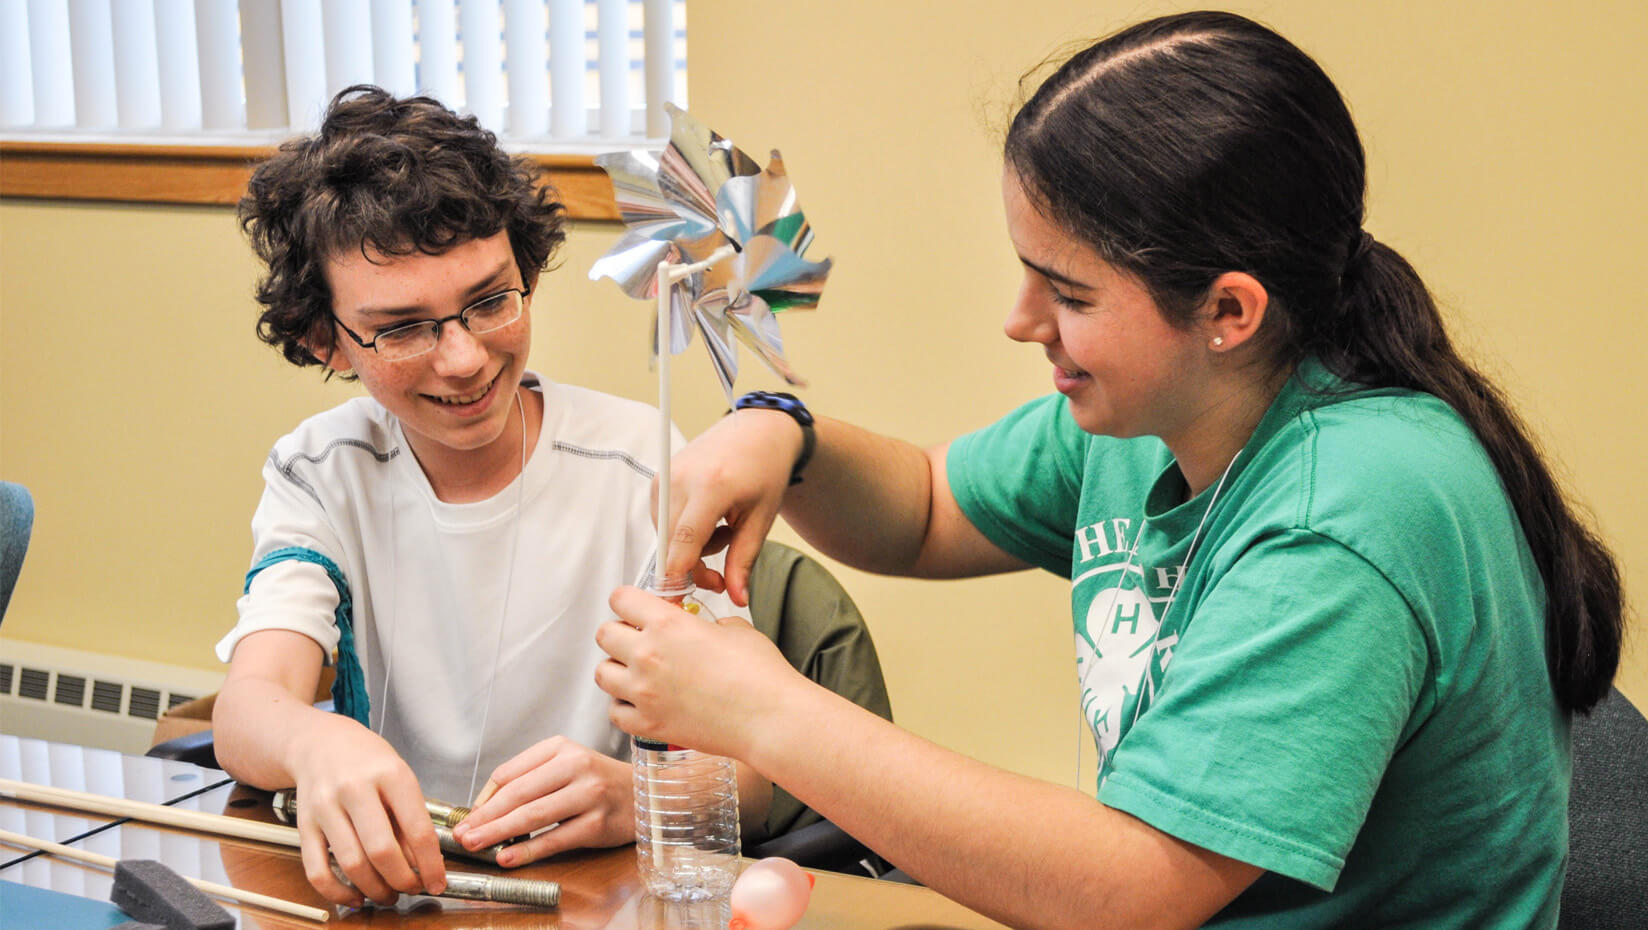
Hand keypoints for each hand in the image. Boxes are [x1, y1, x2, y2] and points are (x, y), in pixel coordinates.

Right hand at [287, 714, 444, 906]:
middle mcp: (355, 789)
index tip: (437, 882)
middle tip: (411, 889)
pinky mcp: (303, 824)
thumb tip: (420, 865)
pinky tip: (355, 896)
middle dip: (402, 880)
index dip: (430, 864)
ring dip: (374, 889)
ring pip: (351, 864)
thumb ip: (410, 818)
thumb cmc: (367, 761)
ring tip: (388, 894)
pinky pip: (317, 870)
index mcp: (390, 774)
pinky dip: (337, 892)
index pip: (417, 829)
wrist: (319, 742)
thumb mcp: (399, 777)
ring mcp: (325, 807)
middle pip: (381, 850)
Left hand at [449, 737, 633, 865]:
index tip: (469, 817)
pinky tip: (508, 858)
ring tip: (477, 844)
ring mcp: (588, 794)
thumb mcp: (565, 765)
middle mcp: (575, 765)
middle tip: (464, 834)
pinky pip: (554, 839)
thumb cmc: (598, 781)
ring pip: (533, 815)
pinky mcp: (597, 823)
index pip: (510, 772)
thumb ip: (528, 779)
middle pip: (518, 794)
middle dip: (485, 817)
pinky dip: (527, 850)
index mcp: (560, 748)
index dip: (485, 798)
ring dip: (499, 833)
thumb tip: (485, 807)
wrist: (644, 794)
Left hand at [595, 585, 806, 759]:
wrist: (770, 719)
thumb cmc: (761, 674)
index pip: (621, 599)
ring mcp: (644, 692)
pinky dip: (625, 707)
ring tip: (638, 674)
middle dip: (620, 634)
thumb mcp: (736, 630)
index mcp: (668, 623)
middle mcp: (648, 654)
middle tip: (639, 642)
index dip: (629, 602)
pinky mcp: (648, 725)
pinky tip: (643, 703)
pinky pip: (615, 712)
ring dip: (617, 670)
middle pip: (604, 634)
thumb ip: (706, 625)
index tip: (638, 610)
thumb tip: (702, 630)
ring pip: (602, 673)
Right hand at [661, 409, 805, 605]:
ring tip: (721, 530)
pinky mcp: (660, 477)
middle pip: (671, 545)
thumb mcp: (761, 519)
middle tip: (721, 575)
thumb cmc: (765, 469)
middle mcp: (681, 478)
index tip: (679, 601)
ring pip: (666, 537)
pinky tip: (706, 518)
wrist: (758, 431)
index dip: (679, 577)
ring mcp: (666, 476)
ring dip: (690, 548)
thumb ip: (744, 561)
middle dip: (693, 568)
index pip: (684, 542)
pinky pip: (663, 521)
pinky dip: (682, 531)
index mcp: (711, 486)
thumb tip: (736, 598)